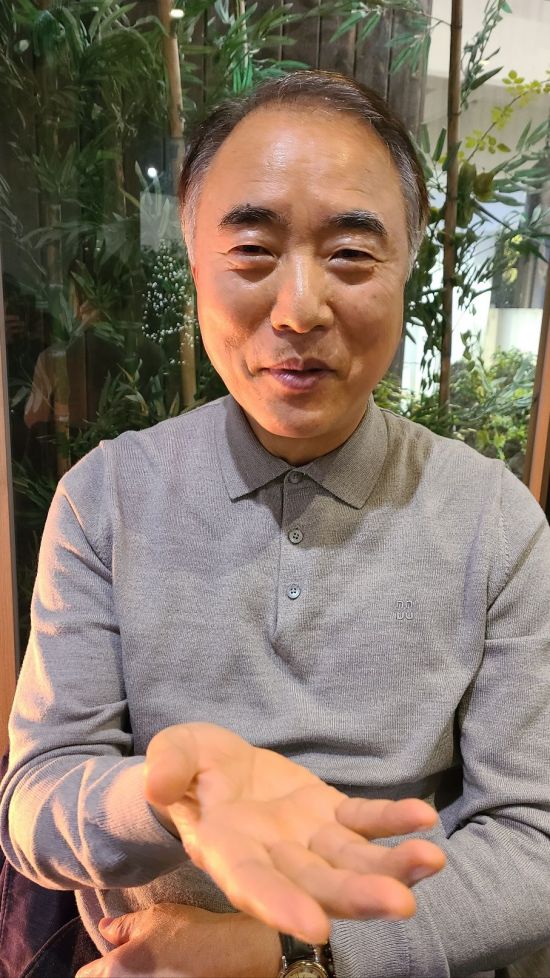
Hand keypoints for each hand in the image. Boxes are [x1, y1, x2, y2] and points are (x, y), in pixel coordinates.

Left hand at [74, 904, 280, 977]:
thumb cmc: (190, 933)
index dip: (93, 966)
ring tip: (153, 964)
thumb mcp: (153, 918)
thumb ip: (123, 926)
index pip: (85, 976)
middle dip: (112, 973)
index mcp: (115, 971)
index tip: (106, 957)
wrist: (229, 956)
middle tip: (129, 959)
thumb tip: (105, 928)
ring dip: (133, 977)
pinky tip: (167, 971)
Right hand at [144, 722, 445, 942]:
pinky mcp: (330, 814)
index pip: (252, 885)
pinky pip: (364, 820)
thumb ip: (168, 764)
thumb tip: (159, 785)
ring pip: (350, 862)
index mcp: (227, 849)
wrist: (215, 768)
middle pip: (316, 886)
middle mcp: (274, 857)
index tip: (315, 929)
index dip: (280, 907)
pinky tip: (423, 818)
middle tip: (401, 904)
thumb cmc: (187, 766)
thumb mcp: (173, 751)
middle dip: (357, 897)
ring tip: (431, 860)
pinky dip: (391, 821)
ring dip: (390, 866)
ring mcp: (307, 839)